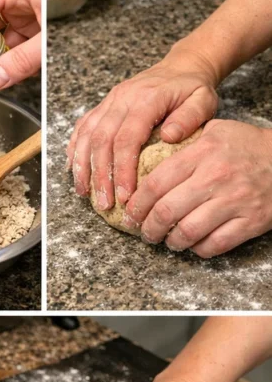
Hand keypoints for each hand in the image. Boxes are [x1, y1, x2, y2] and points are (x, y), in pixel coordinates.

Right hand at [67, 52, 217, 209]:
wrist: (181, 66)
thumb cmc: (193, 88)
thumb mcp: (203, 100)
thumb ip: (189, 118)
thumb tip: (168, 136)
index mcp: (146, 99)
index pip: (127, 139)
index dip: (122, 170)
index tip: (125, 196)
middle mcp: (123, 98)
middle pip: (102, 140)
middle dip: (100, 175)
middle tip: (105, 203)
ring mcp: (110, 101)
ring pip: (87, 135)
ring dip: (82, 167)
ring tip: (84, 193)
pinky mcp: (103, 105)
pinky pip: (82, 127)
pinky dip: (75, 150)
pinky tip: (74, 170)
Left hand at [124, 119, 271, 257]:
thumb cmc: (248, 147)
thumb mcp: (217, 131)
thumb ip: (184, 143)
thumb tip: (146, 160)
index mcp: (204, 151)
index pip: (156, 183)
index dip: (137, 204)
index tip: (130, 213)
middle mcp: (217, 176)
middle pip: (166, 211)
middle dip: (148, 228)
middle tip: (145, 232)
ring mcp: (235, 201)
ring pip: (187, 233)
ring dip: (171, 242)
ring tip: (168, 240)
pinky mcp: (250, 222)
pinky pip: (213, 246)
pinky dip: (197, 250)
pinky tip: (194, 244)